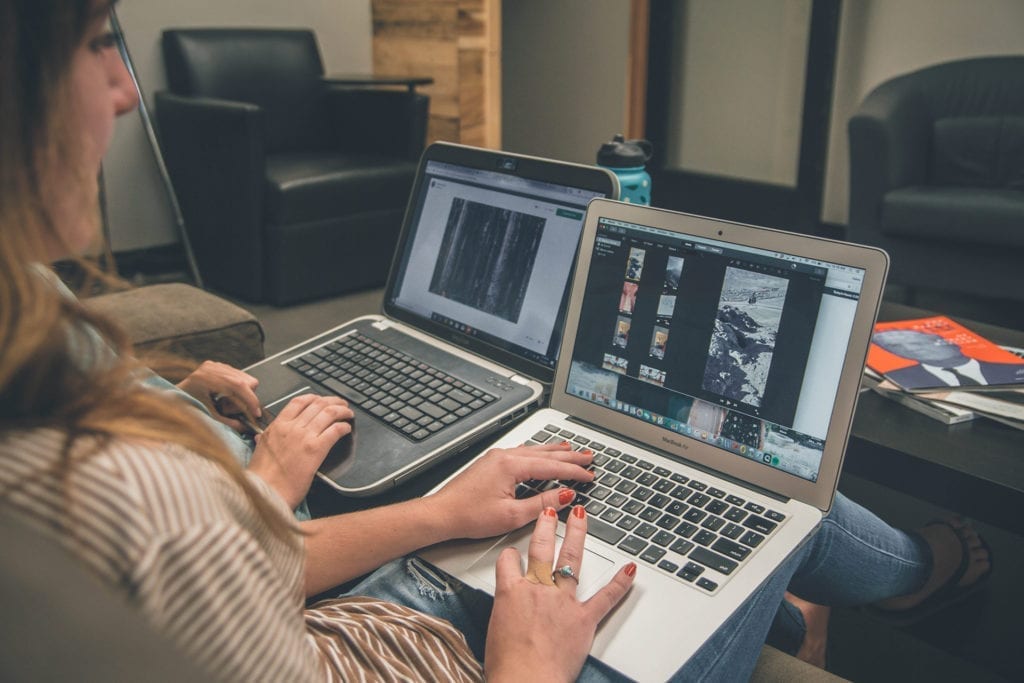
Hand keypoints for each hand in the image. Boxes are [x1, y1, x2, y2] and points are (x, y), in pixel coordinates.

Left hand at [176, 360, 260, 432]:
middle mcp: (213, 368)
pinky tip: (224, 396)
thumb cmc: (186, 407)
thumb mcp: (208, 418)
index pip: (240, 386)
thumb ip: (229, 423)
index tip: (255, 413)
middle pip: (246, 381)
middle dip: (245, 398)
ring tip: (224, 403)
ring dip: (240, 394)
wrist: (172, 399)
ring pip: (245, 378)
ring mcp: (216, 366)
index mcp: (208, 378)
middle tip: (231, 409)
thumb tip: (246, 428)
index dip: (251, 400)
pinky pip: (238, 376)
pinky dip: (235, 389)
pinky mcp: (217, 366)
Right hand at [248, 394, 352, 508]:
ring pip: (328, 413)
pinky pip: (335, 430)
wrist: (265, 493)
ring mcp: (304, 437)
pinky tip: (346, 429)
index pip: (298, 401)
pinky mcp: (316, 450)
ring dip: (342, 411)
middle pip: (317, 404)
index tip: (321, 399)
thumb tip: (260, 436)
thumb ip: (263, 440)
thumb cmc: (261, 478)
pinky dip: (343, 427)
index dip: (314, 397)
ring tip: (348, 414)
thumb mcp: (258, 451)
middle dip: (333, 401)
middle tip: (341, 404)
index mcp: (277, 426)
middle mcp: (291, 428)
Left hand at [425, 442, 594, 539]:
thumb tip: (564, 496)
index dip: (574, 471)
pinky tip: (541, 453)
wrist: (442, 514)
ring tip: (571, 450)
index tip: (590, 474)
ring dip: (554, 452)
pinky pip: (521, 453)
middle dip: (569, 457)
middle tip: (589, 458)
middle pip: (545, 454)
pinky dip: (538, 454)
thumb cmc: (469, 515)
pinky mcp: (491, 463)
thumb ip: (542, 504)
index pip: (552, 467)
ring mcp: (497, 458)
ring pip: (533, 451)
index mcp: (511, 465)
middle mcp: (504, 456)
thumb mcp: (512, 516)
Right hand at [484, 505, 635, 681]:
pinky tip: (629, 569)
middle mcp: (537, 590)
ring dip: (577, 535)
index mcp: (511, 593)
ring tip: (581, 517)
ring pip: (571, 560)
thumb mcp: (495, 630)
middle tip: (550, 512)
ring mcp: (562, 602)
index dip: (510, 555)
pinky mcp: (583, 619)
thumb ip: (506, 615)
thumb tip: (510, 618)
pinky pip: (605, 597)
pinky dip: (620, 583)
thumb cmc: (508, 665)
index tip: (513, 553)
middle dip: (545, 526)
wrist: (526, 682)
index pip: (507, 561)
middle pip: (541, 549)